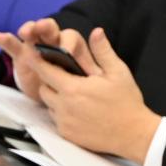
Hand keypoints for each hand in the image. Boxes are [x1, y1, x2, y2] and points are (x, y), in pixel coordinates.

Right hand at [0, 18, 88, 101]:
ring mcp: (36, 47)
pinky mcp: (23, 56)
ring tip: (25, 32)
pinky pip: (14, 46)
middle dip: (45, 27)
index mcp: (72, 46)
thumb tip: (101, 42)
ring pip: (32, 34)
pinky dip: (7, 41)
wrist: (61, 101)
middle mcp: (54, 42)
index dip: (67, 42)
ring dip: (28, 29)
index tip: (66, 51)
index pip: (70, 38)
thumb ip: (94, 63)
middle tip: (42, 27)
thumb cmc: (79, 87)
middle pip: (49, 30)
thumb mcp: (90, 79)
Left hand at [34, 27, 160, 163]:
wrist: (133, 134)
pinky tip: (78, 110)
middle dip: (50, 81)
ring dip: (55, 98)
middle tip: (66, 78)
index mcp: (73, 88)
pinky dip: (61, 113)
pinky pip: (56, 120)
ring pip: (49, 105)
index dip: (37, 60)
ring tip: (75, 95)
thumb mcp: (118, 72)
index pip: (45, 70)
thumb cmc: (126, 101)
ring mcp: (63, 122)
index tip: (32, 53)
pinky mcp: (66, 134)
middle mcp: (63, 106)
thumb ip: (103, 51)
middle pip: (44, 88)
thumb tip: (96, 31)